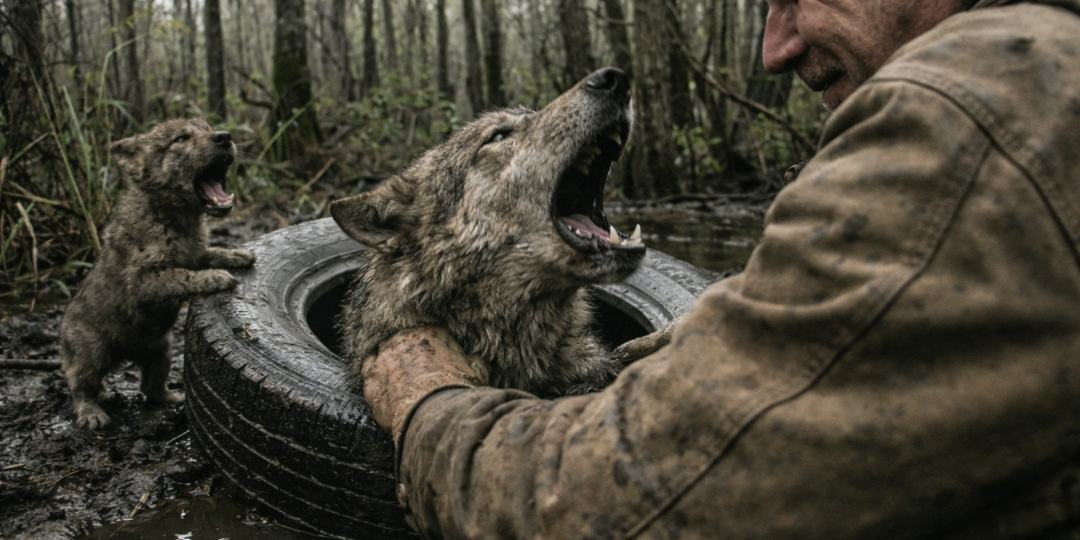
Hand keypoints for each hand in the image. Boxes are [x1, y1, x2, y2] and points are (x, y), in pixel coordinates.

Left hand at [361, 327, 487, 439]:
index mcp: (431, 332)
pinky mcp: (370, 378)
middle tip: (413, 369)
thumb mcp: (475, 372)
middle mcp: (403, 338)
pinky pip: (367, 372)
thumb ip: (473, 361)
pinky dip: (374, 378)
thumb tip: (476, 359)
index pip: (427, 332)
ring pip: (381, 353)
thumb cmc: (457, 391)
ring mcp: (383, 357)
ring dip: (387, 363)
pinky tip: (382, 387)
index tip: (431, 359)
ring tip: (395, 378)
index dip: (428, 347)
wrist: (435, 413)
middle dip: (406, 352)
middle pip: (401, 340)